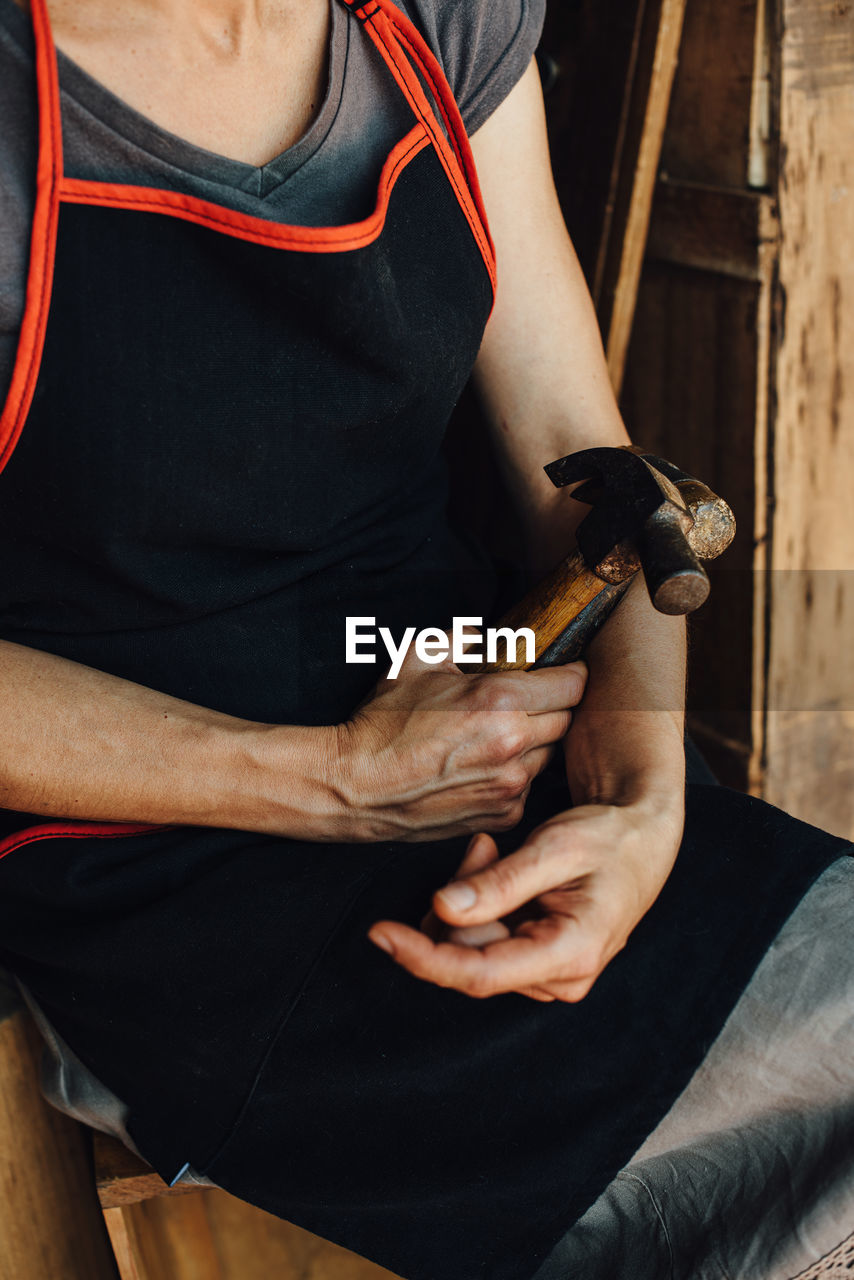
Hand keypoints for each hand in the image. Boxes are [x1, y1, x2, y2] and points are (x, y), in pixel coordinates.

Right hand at [334, 648, 585, 842]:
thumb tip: (479, 632)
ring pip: (549, 755)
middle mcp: (514, 744)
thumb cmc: (382, 724)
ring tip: (497, 735)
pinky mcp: (503, 814)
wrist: (357, 785)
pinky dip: (514, 775)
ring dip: (534, 742)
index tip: (562, 670)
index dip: (570, 673)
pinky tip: (484, 766)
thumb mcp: (415, 659)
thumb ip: (457, 638)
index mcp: (500, 701)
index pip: (573, 684)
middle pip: (567, 720)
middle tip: (525, 700)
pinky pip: (527, 787)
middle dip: (551, 706)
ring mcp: (511, 785)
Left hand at [367, 792, 683, 999]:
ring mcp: (544, 975)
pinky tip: (497, 867)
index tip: (379, 932)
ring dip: (468, 897)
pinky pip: (481, 941)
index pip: (477, 974)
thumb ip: (501, 883)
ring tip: (495, 851)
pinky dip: (477, 901)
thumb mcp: (556, 848)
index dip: (422, 956)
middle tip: (483, 845)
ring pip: (469, 948)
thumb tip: (442, 909)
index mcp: (571, 955)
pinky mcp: (532, 963)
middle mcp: (558, 979)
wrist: (640, 838)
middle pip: (467, 957)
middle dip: (458, 901)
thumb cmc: (607, 838)